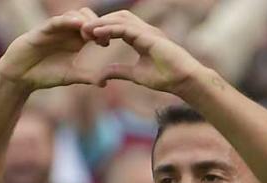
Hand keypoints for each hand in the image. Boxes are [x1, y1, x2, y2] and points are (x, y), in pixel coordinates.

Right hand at [0, 9, 102, 90]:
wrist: (20, 76)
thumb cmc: (44, 74)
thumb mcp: (70, 76)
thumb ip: (87, 78)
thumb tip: (105, 83)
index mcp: (76, 41)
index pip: (94, 29)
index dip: (103, 32)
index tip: (107, 43)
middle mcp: (67, 32)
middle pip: (87, 17)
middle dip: (96, 24)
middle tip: (101, 38)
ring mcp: (56, 29)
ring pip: (74, 15)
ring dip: (85, 22)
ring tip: (91, 34)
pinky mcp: (43, 30)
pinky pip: (57, 21)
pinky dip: (68, 21)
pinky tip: (77, 25)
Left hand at [82, 10, 206, 94]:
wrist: (184, 80)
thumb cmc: (166, 78)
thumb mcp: (136, 75)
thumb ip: (119, 72)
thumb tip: (102, 75)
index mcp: (141, 38)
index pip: (118, 27)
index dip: (103, 29)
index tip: (88, 37)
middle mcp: (144, 31)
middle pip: (117, 17)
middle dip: (100, 21)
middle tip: (83, 30)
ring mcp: (147, 31)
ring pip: (119, 19)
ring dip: (102, 23)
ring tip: (86, 30)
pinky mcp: (149, 36)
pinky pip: (124, 28)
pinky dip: (109, 29)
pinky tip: (97, 33)